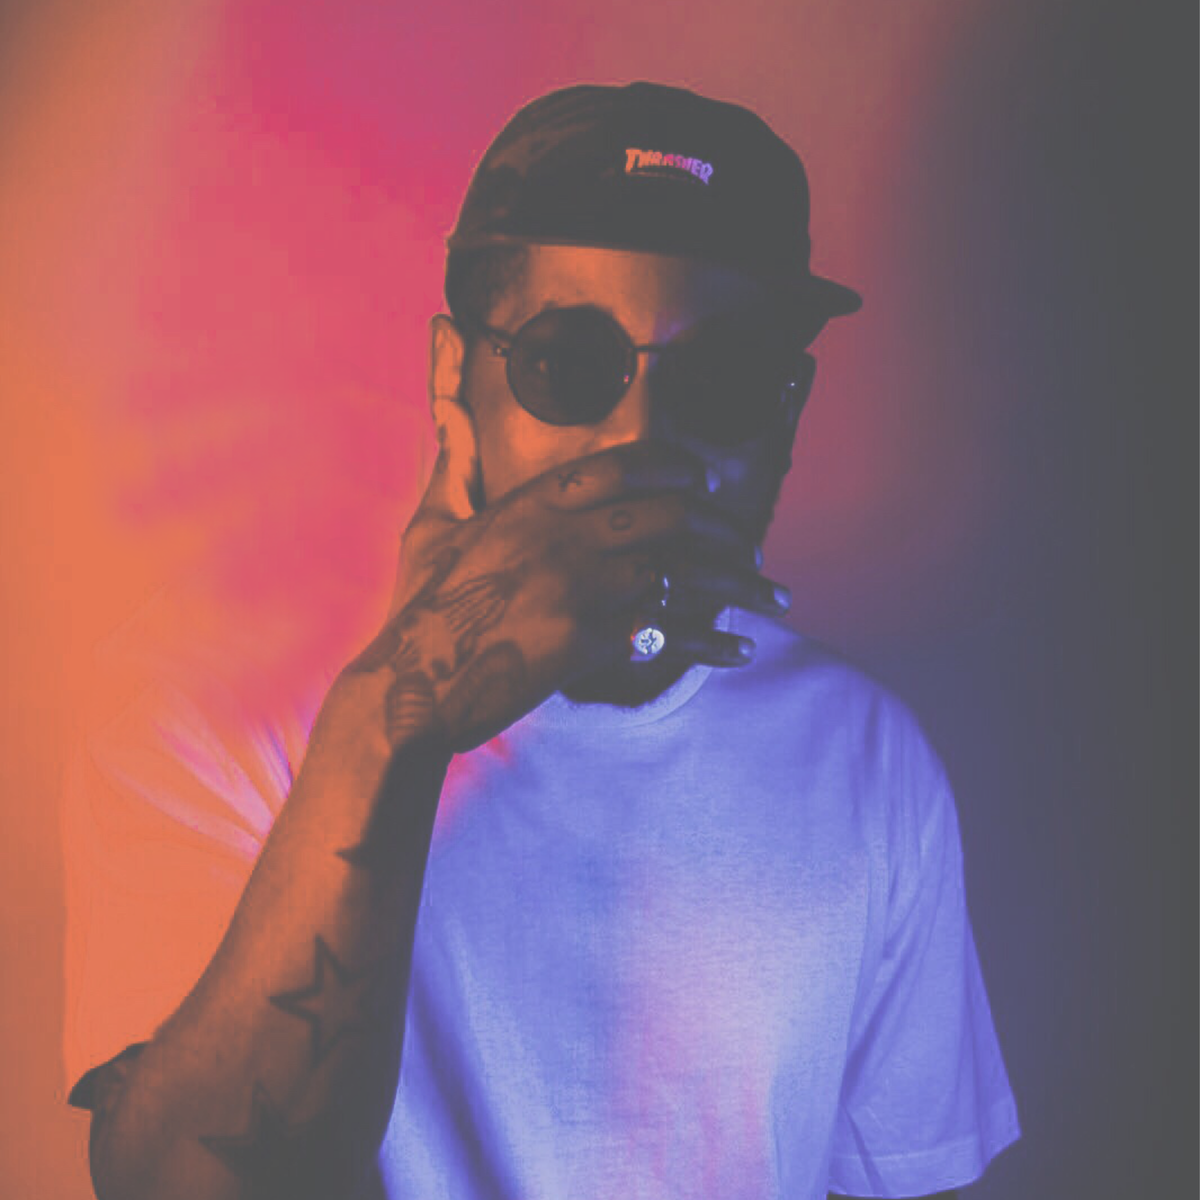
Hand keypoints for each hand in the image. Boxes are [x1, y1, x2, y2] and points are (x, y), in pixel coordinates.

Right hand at [338, 397, 788, 753]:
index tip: (703, 477)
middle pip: (671, 514)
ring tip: (772, 597)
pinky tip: (741, 652)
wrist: (410, 685)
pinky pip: (669, 635)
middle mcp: (563, 535)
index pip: (622, 465)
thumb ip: (454, 465)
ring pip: (684, 572)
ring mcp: (579, 587)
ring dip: (739, 585)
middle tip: (748, 548)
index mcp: (531, 503)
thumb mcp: (431, 526)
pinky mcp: (588, 642)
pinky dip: (714, 643)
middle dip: (723, 529)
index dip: (674, 466)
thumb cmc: (418, 608)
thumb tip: (449, 409)